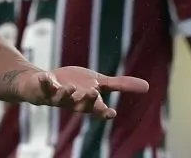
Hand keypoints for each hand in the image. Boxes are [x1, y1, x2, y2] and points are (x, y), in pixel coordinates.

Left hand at [18, 66, 148, 119]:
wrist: (44, 83)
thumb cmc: (75, 85)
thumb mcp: (99, 83)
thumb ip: (121, 85)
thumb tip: (147, 86)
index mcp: (87, 101)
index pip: (98, 109)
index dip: (103, 111)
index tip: (111, 113)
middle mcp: (72, 102)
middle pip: (81, 106)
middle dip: (87, 101)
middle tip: (94, 93)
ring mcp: (56, 97)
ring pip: (61, 99)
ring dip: (66, 94)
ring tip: (70, 88)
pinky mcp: (43, 89)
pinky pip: (43, 87)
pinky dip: (44, 82)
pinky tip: (45, 76)